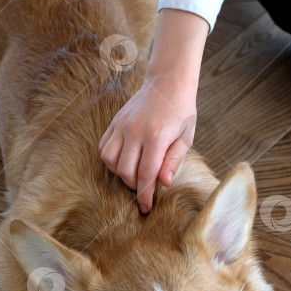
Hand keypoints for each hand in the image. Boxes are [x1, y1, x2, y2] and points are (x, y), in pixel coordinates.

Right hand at [99, 77, 195, 212]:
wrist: (168, 82)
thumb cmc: (181, 111)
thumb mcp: (186, 136)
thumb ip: (173, 161)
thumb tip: (164, 183)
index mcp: (156, 136)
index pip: (146, 174)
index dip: (145, 194)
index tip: (146, 208)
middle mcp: (135, 131)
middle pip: (126, 171)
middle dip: (134, 186)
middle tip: (144, 188)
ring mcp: (122, 125)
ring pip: (110, 160)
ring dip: (120, 173)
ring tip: (133, 173)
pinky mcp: (115, 122)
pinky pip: (104, 147)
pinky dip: (110, 159)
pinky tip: (123, 160)